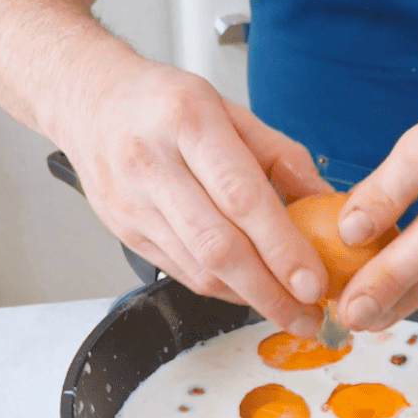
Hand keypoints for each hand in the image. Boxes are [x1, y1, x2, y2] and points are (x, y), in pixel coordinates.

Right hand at [57, 58, 332, 337]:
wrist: (90, 100)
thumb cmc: (164, 103)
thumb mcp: (230, 109)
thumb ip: (281, 156)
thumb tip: (327, 203)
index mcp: (190, 121)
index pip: (242, 198)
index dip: (281, 248)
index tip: (314, 282)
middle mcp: (154, 163)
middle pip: (217, 246)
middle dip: (270, 291)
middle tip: (307, 316)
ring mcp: (132, 202)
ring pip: (197, 268)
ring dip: (248, 298)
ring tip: (288, 310)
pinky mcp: (123, 230)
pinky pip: (180, 272)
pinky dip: (220, 289)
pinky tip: (248, 291)